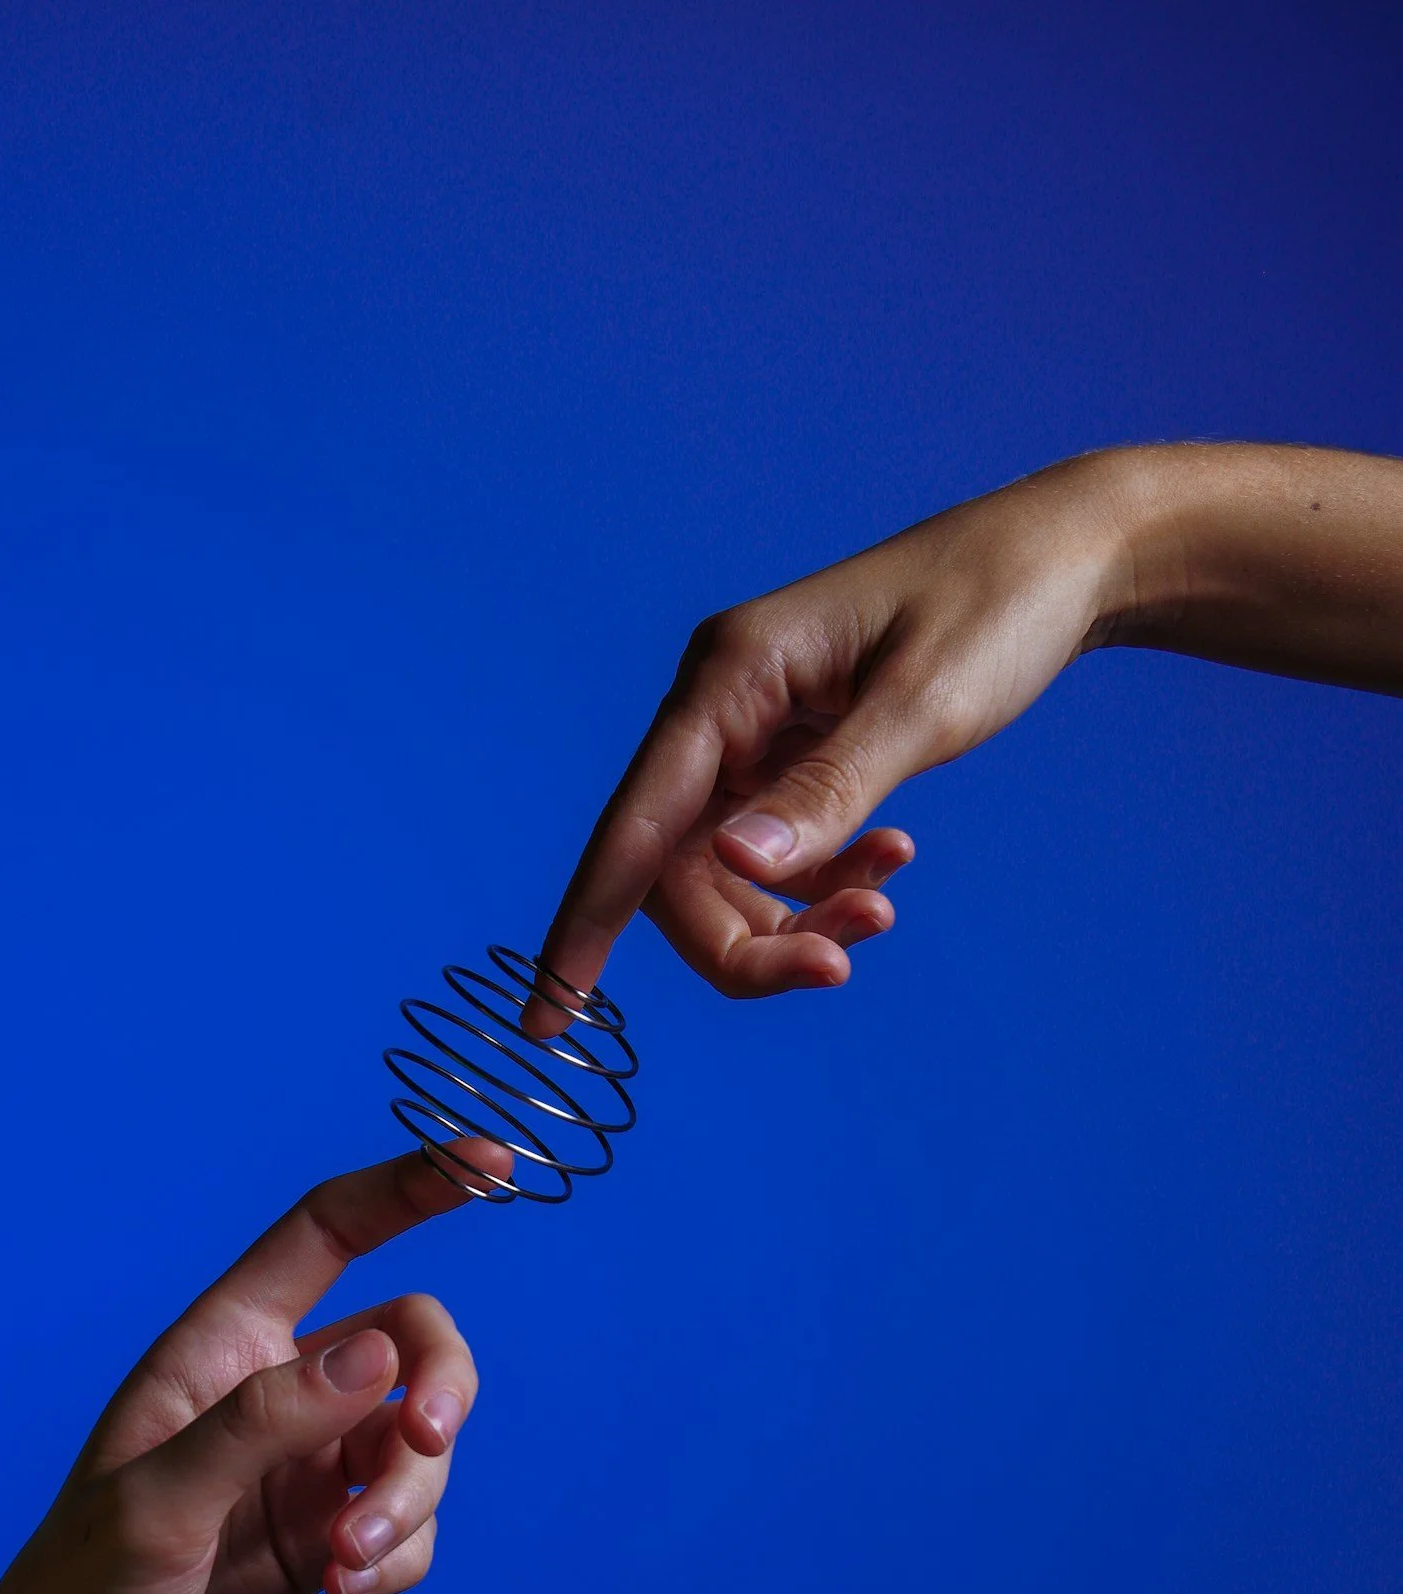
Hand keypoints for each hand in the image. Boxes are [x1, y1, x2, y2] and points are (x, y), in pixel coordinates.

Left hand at [0, 1143, 506, 1593]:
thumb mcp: (158, 1506)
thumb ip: (266, 1424)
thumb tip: (381, 1359)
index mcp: (216, 1349)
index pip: (327, 1234)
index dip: (407, 1188)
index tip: (489, 1161)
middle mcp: (271, 1395)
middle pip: (410, 1342)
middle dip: (441, 1388)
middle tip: (431, 1443)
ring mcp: (304, 1472)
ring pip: (421, 1445)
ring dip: (409, 1502)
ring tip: (349, 1567)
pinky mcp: (328, 1543)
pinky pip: (410, 1525)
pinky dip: (398, 1556)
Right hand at [529, 450, 1137, 1018]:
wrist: (1066, 556)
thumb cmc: (996, 607)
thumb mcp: (920, 705)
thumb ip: (828, 793)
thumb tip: (734, 866)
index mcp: (730, 676)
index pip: (633, 821)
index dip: (587, 922)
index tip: (554, 1012)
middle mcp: (723, 705)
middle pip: (676, 868)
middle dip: (746, 938)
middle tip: (839, 965)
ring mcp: (756, 730)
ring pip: (725, 872)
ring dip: (793, 915)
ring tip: (884, 907)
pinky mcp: (796, 751)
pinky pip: (777, 851)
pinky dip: (824, 879)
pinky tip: (891, 864)